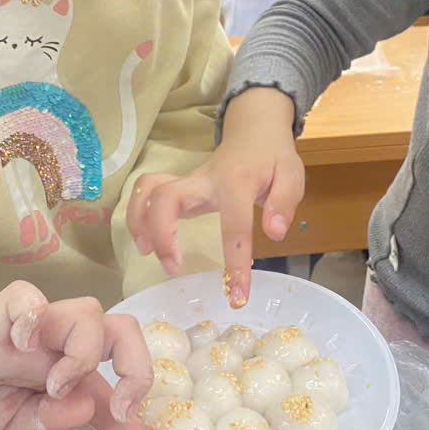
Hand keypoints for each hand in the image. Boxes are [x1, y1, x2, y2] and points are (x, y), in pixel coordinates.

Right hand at [0, 282, 172, 429]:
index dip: (140, 422)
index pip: (118, 387)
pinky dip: (31, 315)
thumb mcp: (15, 429)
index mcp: (68, 374)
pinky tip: (20, 343)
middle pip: (122, 329)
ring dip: (84, 351)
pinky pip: (26, 295)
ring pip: (87, 311)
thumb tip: (87, 405)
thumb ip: (52, 421)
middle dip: (137, 365)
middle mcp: (59, 345)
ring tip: (52, 383)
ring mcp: (32, 329)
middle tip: (117, 406)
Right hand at [127, 87, 304, 307]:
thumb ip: (284, 203)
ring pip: (149, 191)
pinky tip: (144, 238)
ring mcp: (188, 180)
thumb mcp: (291, 175)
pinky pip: (147, 190)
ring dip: (141, 223)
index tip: (238, 298)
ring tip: (149, 254)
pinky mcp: (178, 184)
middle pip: (168, 197)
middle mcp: (205, 179)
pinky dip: (137, 212)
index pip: (235, 224)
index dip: (235, 262)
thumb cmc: (272, 158)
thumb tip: (274, 233)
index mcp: (238, 182)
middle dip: (162, 234)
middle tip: (173, 266)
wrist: (254, 131)